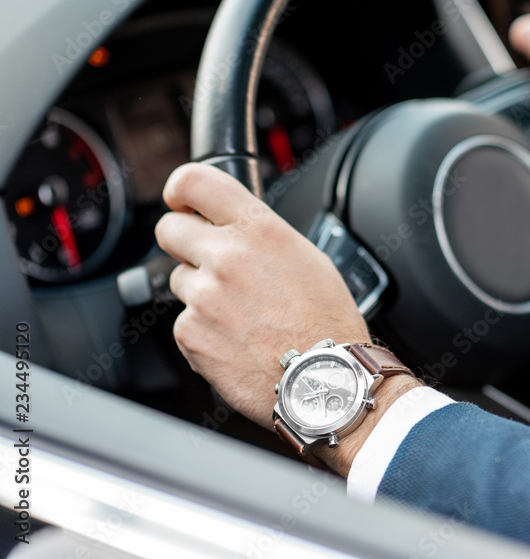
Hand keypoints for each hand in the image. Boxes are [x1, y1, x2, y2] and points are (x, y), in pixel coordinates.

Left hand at [154, 163, 370, 429]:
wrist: (325, 381)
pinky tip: (238, 340)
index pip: (194, 182)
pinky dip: (204, 331)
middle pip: (169, 229)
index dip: (181, 189)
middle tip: (211, 262)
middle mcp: (226, 256)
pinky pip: (184, 322)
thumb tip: (237, 230)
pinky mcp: (190, 333)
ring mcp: (203, 296)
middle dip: (185, 242)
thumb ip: (264, 236)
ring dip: (201, 292)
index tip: (182, 200)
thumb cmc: (328, 324)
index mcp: (259, 230)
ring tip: (242, 314)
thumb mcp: (309, 258)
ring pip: (180, 280)